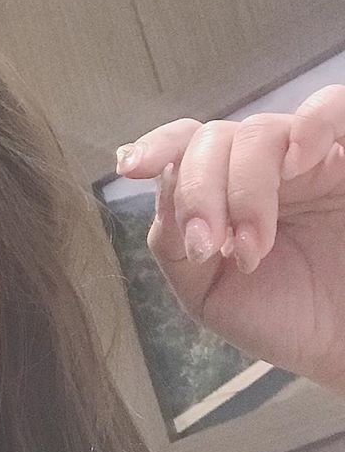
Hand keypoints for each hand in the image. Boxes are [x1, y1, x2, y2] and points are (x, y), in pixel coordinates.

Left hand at [114, 84, 344, 395]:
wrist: (343, 343)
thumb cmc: (283, 319)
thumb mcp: (207, 293)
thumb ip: (172, 244)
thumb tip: (158, 188)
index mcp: (223, 194)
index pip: (185, 149)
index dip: (156, 148)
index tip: (128, 168)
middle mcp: (264, 169)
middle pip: (213, 140)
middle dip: (198, 193)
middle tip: (209, 249)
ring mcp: (310, 159)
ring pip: (260, 132)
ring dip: (245, 190)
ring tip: (253, 249)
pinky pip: (336, 108)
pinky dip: (313, 123)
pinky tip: (299, 162)